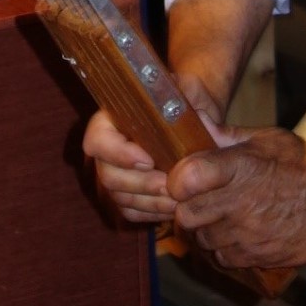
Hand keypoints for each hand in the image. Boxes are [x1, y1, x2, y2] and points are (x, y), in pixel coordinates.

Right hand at [82, 74, 233, 228]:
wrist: (190, 119)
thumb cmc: (184, 100)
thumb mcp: (189, 91)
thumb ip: (193, 103)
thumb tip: (208, 128)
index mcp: (112, 118)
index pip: (97, 140)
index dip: (118, 153)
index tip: (149, 160)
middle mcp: (106, 149)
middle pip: (108, 176)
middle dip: (141, 184)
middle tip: (171, 185)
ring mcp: (113, 175)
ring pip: (119, 198)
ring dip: (150, 202)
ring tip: (180, 198)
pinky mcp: (124, 196)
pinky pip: (130, 212)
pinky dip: (152, 213)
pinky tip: (176, 206)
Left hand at [170, 126, 305, 272]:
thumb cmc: (303, 163)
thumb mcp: (265, 140)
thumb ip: (226, 137)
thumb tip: (195, 126)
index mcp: (239, 167)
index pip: (185, 178)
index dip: (178, 181)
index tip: (183, 180)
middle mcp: (239, 203)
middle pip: (186, 215)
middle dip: (189, 208)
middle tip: (201, 201)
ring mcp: (247, 234)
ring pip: (202, 240)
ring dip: (207, 230)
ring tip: (223, 218)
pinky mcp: (258, 256)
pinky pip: (223, 259)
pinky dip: (225, 250)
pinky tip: (237, 236)